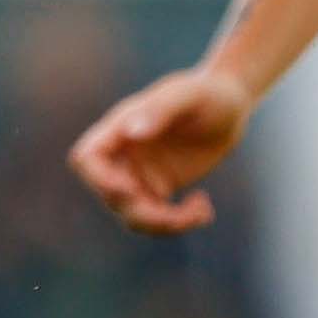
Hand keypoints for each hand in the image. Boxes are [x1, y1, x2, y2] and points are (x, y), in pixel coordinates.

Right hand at [67, 65, 254, 233]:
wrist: (230, 104)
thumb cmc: (207, 92)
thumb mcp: (188, 95)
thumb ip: (160, 109)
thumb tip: (131, 132)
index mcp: (121, 128)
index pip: (87, 158)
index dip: (99, 180)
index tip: (130, 189)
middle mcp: (125, 154)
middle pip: (110, 196)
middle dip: (142, 213)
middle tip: (179, 214)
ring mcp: (140, 173)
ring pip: (132, 215)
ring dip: (163, 225)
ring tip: (200, 212)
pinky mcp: (159, 188)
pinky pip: (157, 218)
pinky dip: (179, 222)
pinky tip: (204, 208)